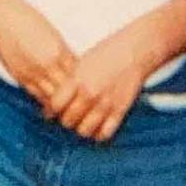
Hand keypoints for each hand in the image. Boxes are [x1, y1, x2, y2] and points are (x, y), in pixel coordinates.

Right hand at [0, 0, 76, 113]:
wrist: (3, 17)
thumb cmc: (29, 20)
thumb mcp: (54, 34)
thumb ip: (65, 53)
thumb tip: (77, 68)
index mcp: (59, 51)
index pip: (79, 76)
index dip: (86, 84)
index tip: (90, 88)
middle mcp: (47, 64)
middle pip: (69, 90)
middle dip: (77, 97)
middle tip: (84, 103)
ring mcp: (33, 73)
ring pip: (54, 98)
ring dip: (62, 103)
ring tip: (69, 108)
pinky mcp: (21, 77)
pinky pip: (38, 96)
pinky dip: (46, 101)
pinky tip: (52, 104)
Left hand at [57, 27, 150, 142]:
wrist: (134, 52)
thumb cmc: (107, 53)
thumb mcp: (81, 63)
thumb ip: (69, 82)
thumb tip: (55, 98)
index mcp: (78, 80)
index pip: (55, 105)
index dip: (51, 109)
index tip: (52, 110)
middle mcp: (90, 94)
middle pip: (68, 120)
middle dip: (65, 119)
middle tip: (67, 115)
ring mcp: (105, 104)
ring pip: (84, 131)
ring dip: (80, 128)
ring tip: (81, 121)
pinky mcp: (119, 111)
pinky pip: (104, 134)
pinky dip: (98, 133)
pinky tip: (97, 125)